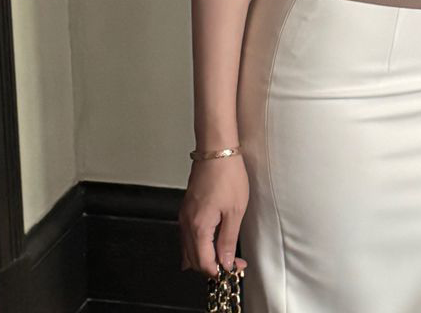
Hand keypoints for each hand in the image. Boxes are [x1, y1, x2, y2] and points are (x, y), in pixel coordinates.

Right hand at [178, 155, 249, 277]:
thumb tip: (226, 261)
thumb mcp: (235, 211)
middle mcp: (186, 223)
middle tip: (232, 264)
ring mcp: (184, 215)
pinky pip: (187, 235)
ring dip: (204, 257)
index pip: (204, 263)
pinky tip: (210, 243)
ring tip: (223, 255)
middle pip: (193, 260)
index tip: (236, 267)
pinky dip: (198, 245)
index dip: (220, 271)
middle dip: (211, 267)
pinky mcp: (187, 208)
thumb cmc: (227, 175)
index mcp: (198, 227)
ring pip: (188, 249)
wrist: (216, 150)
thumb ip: (228, 240)